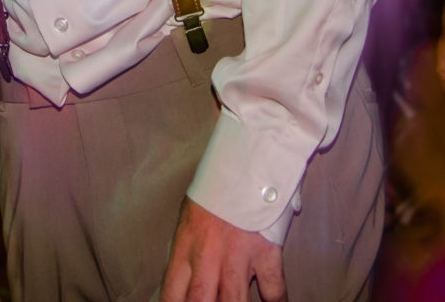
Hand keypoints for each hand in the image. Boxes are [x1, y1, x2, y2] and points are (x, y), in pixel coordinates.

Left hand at [163, 197, 284, 301]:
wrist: (246, 157)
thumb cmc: (216, 187)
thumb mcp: (190, 216)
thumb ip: (188, 251)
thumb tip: (185, 283)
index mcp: (185, 246)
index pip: (171, 294)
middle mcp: (208, 254)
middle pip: (201, 301)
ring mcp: (238, 254)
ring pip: (234, 301)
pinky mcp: (266, 251)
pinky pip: (273, 290)